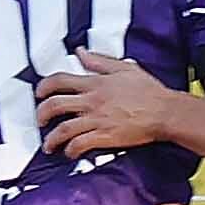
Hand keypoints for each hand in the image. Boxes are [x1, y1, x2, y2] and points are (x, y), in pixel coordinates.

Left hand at [34, 50, 184, 157]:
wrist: (165, 112)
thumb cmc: (149, 91)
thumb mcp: (124, 68)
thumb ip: (99, 60)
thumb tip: (80, 52)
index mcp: (95, 83)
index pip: (60, 80)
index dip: (44, 86)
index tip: (39, 93)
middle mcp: (92, 101)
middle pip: (55, 105)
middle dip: (41, 114)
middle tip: (40, 120)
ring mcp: (97, 119)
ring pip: (63, 129)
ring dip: (51, 139)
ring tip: (49, 144)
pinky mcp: (105, 136)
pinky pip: (80, 144)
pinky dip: (71, 150)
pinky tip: (70, 152)